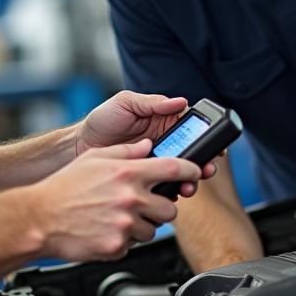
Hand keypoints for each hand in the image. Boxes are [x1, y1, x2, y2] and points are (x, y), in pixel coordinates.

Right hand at [32, 140, 201, 261]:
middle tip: (142, 205)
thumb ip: (125, 152)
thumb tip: (147, 147)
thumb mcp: (94, 158)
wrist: (39, 218)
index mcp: (127, 173)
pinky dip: (123, 240)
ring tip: (117, 217)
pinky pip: (133, 245)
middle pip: (170, 207)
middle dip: (161, 207)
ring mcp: (124, 224)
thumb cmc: (63, 187)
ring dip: (141, 225)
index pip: (174, 169)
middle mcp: (129, 197)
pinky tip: (106, 229)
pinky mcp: (117, 245)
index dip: (191, 171)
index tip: (196, 174)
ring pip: (153, 229)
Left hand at [75, 91, 215, 195]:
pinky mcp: (145, 179)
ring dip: (189, 180)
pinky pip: (163, 186)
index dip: (207, 137)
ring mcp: (155, 162)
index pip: (192, 129)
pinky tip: (170, 194)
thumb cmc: (101, 120)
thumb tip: (180, 102)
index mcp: (162, 121)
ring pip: (180, 173)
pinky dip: (170, 191)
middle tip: (205, 171)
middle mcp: (163, 142)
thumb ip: (152, 103)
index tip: (216, 147)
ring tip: (187, 187)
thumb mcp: (126, 103)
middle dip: (202, 163)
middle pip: (191, 154)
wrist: (78, 147)